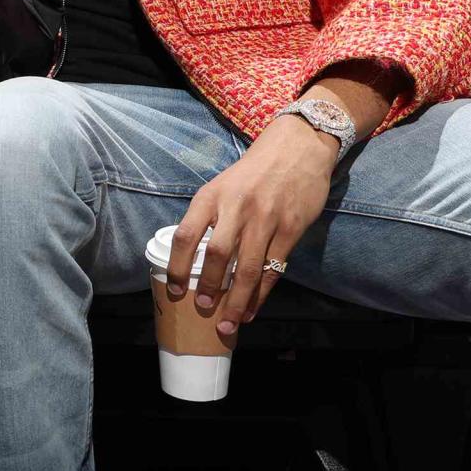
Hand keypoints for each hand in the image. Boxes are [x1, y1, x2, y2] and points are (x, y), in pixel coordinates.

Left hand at [166, 116, 337, 335]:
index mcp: (212, 196)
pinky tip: (253, 309)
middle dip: (208, 288)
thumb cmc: (253, 171)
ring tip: (228, 323)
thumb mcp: (222, 186)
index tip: (174, 290)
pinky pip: (273, 269)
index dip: (176, 266)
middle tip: (203, 309)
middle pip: (216, 255)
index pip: (185, 234)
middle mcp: (236, 207)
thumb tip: (194, 260)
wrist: (297, 147)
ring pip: (247, 269)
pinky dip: (261, 294)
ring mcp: (266, 218)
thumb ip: (210, 218)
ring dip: (236, 301)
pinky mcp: (291, 229)